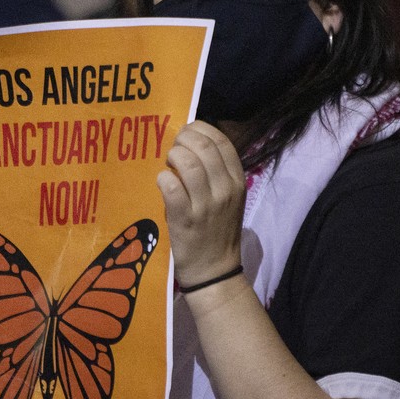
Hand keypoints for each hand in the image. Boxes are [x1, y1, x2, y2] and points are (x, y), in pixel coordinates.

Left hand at [158, 121, 245, 287]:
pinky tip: (162, 182)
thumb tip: (193, 141)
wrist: (214, 269)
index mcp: (237, 181)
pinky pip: (172, 187)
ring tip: (168, 165)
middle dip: (182, 139)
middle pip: (203, 146)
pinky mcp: (186, 220)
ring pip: (188, 163)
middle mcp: (225, 190)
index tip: (186, 134)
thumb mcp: (228, 197)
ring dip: (172, 157)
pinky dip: (163, 179)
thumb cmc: (217, 230)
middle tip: (173, 150)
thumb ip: (216, 171)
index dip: (200, 129)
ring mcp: (206, 205)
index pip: (221, 141)